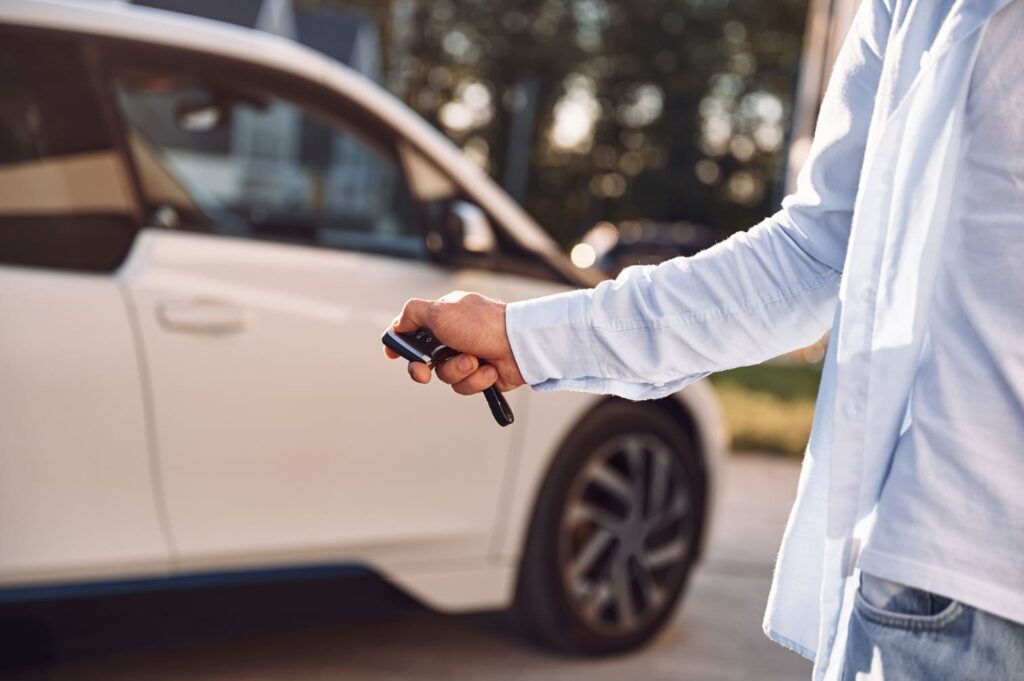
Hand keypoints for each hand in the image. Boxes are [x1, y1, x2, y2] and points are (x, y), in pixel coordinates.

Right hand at [384, 291, 525, 394]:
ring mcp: (468, 356)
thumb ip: (413, 313)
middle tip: (423, 373)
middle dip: (423, 368)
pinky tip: (489, 368)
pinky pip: (465, 386)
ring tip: (474, 360)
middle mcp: (455, 336)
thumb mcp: (439, 310)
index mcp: (444, 317)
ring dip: (458, 370)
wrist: (518, 344)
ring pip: (445, 376)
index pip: (414, 330)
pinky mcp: (481, 375)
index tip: (391, 354)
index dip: (401, 343)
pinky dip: (476, 379)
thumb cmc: (481, 324)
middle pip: (425, 361)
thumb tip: (398, 323)